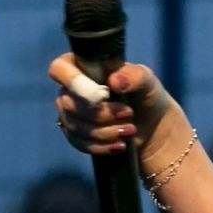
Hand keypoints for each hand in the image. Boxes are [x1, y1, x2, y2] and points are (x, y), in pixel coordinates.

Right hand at [48, 53, 178, 161]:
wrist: (153, 126)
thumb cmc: (146, 95)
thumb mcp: (147, 82)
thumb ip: (135, 76)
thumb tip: (115, 81)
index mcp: (83, 66)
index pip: (59, 68)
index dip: (75, 83)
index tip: (102, 96)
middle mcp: (71, 89)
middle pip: (68, 104)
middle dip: (101, 114)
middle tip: (129, 114)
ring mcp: (71, 113)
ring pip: (74, 126)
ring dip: (104, 132)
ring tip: (130, 130)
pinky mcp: (76, 134)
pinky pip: (78, 143)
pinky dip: (101, 146)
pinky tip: (120, 145)